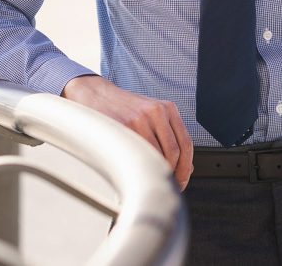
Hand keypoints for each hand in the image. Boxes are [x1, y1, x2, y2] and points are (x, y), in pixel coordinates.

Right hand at [62, 75, 193, 190]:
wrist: (95, 94)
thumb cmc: (123, 109)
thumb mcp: (150, 114)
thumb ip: (167, 136)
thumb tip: (186, 169)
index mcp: (167, 108)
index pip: (186, 143)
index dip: (186, 168)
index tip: (181, 182)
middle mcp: (157, 111)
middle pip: (174, 153)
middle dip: (173, 176)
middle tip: (166, 188)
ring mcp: (140, 119)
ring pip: (156, 156)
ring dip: (154, 175)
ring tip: (148, 182)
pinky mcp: (123, 127)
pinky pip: (137, 156)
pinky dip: (137, 171)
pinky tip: (133, 175)